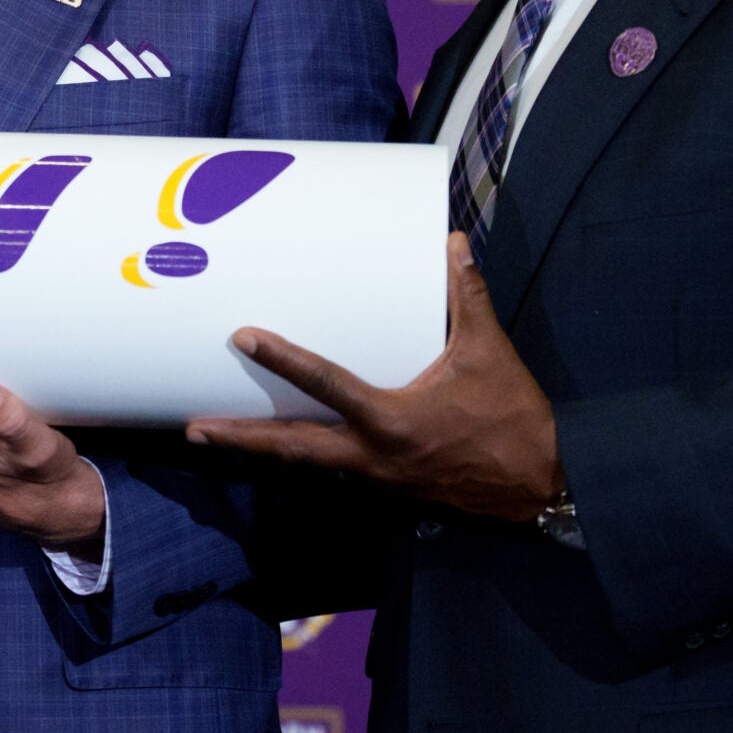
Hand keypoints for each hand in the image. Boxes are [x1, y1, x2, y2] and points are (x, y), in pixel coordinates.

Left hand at [186, 233, 562, 521]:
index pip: (326, 385)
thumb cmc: (512, 421)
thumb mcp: (489, 354)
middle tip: (193, 427)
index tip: (243, 338)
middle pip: (290, 448)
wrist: (539, 487)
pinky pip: (330, 469)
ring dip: (261, 450)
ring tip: (216, 435)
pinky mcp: (385, 486)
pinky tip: (279, 444)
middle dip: (240, 439)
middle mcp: (372, 455)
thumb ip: (466, 298)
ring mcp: (375, 477)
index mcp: (391, 421)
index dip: (283, 360)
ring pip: (304, 464)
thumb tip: (453, 244)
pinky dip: (299, 457)